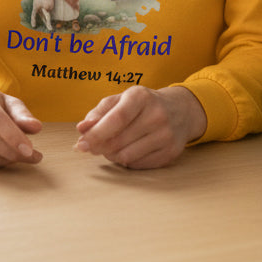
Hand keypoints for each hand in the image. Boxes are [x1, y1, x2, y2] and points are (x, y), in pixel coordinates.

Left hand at [74, 85, 205, 168]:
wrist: (180, 110)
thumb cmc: (143, 105)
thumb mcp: (121, 100)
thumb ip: (99, 113)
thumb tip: (82, 129)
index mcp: (141, 97)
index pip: (116, 119)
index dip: (96, 134)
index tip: (81, 144)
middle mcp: (157, 115)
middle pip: (118, 141)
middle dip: (99, 147)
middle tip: (91, 147)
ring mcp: (166, 135)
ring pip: (126, 156)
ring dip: (111, 155)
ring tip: (110, 147)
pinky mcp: (170, 152)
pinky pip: (137, 164)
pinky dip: (126, 161)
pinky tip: (127, 150)